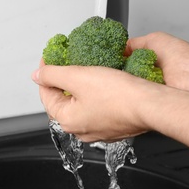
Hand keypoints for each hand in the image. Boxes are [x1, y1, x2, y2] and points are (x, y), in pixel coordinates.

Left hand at [32, 62, 157, 141]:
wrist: (151, 105)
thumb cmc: (119, 95)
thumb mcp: (78, 76)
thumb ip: (52, 74)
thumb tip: (37, 75)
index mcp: (67, 120)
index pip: (46, 94)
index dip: (45, 72)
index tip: (49, 59)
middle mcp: (80, 130)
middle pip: (62, 100)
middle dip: (62, 79)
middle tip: (66, 62)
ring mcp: (98, 129)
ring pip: (80, 103)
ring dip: (79, 86)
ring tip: (84, 69)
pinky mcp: (113, 125)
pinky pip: (97, 107)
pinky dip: (94, 94)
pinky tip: (101, 82)